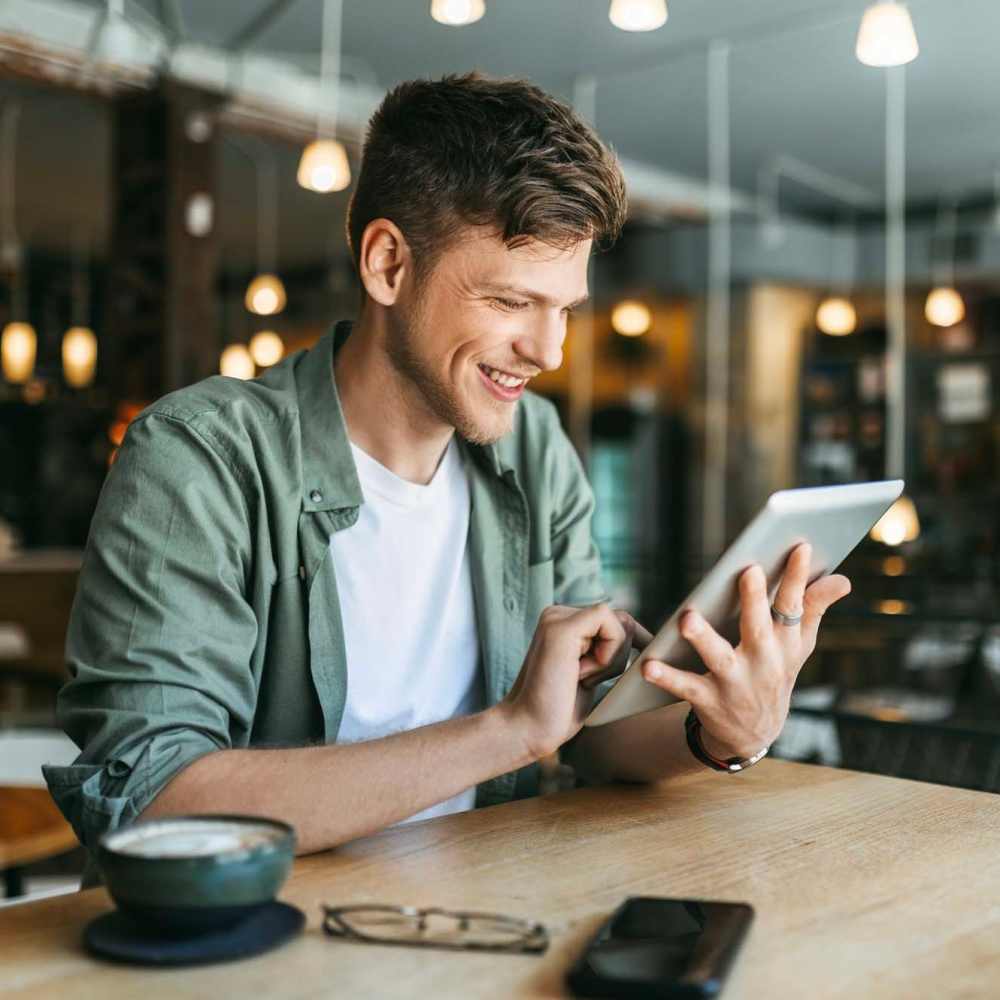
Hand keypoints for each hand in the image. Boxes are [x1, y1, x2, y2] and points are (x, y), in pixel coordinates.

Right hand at [502, 604, 646, 759]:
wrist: (527, 728)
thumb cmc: (559, 709)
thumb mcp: (591, 673)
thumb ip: (606, 652)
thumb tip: (643, 641)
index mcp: (564, 622)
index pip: (615, 620)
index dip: (633, 643)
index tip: (643, 665)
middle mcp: (559, 614)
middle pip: (622, 620)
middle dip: (621, 653)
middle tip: (588, 679)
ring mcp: (557, 618)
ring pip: (619, 622)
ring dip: (613, 658)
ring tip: (579, 678)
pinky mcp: (561, 628)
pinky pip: (610, 625)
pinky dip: (608, 655)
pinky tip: (580, 674)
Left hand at [640, 543, 850, 758]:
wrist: (754, 734)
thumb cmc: (773, 673)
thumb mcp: (798, 646)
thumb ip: (813, 609)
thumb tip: (843, 579)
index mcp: (784, 644)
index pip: (793, 606)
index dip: (798, 578)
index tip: (801, 547)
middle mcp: (762, 662)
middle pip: (757, 628)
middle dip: (754, 601)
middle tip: (749, 571)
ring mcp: (735, 682)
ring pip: (718, 658)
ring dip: (703, 639)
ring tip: (687, 619)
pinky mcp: (708, 700)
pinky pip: (685, 687)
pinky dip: (666, 678)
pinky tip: (648, 666)